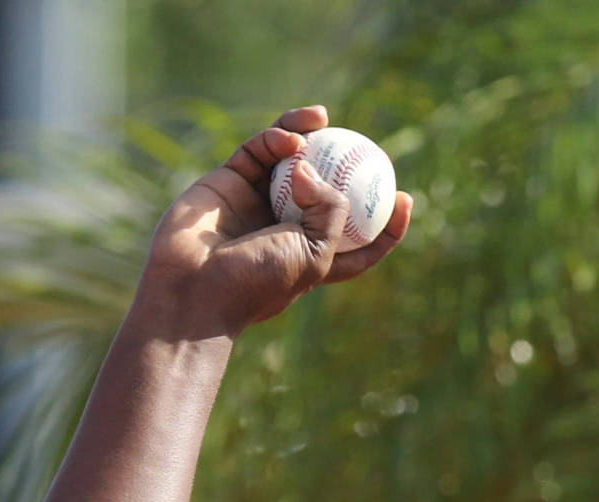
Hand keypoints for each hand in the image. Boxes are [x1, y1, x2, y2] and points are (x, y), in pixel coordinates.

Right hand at [131, 105, 414, 339]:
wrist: (194, 287)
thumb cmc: (258, 280)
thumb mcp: (313, 254)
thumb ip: (329, 210)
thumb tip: (313, 168)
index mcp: (314, 254)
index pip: (359, 238)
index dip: (385, 222)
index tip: (405, 199)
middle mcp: (286, 225)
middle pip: (324, 188)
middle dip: (345, 165)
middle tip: (367, 144)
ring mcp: (257, 201)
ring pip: (289, 160)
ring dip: (307, 136)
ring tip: (322, 118)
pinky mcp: (228, 181)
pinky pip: (258, 152)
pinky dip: (276, 139)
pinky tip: (293, 139)